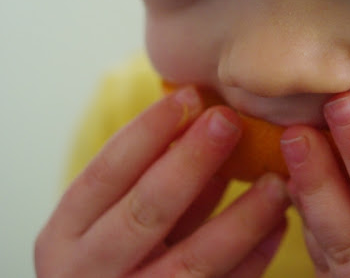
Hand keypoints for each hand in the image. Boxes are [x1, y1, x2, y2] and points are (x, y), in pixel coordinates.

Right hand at [36, 87, 289, 277]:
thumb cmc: (111, 254)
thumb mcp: (110, 217)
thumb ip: (147, 179)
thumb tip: (200, 121)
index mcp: (65, 234)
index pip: (105, 173)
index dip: (147, 131)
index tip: (189, 95)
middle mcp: (89, 271)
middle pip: (147, 211)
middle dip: (191, 161)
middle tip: (230, 121)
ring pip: (194, 260)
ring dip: (241, 217)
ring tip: (277, 182)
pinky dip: (254, 258)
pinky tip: (279, 226)